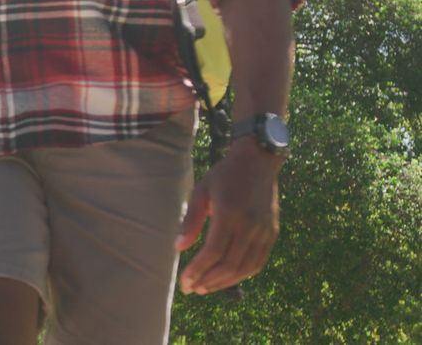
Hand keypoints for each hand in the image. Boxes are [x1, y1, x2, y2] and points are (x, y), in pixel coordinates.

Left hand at [176, 137, 283, 294]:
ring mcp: (264, 231)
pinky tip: (226, 278)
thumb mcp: (201, 192)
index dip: (198, 270)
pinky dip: (242, 274)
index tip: (184, 281)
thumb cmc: (224, 176)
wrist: (258, 162)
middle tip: (191, 289)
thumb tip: (178, 247)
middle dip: (208, 281)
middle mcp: (250, 225)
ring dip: (224, 282)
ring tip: (205, 288)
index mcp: (230, 213)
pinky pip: (258, 262)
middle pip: (229, 264)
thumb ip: (190, 221)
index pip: (213, 252)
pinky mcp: (272, 233)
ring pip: (245, 267)